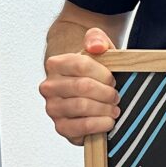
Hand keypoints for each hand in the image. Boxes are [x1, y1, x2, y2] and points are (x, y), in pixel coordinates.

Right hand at [39, 27, 119, 144]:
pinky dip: (100, 124)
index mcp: (55, 64)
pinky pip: (82, 127)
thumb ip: (97, 39)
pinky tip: (108, 120)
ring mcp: (53, 108)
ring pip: (82, 106)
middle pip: (83, 87)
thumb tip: (96, 46)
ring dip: (105, 108)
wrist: (86, 90)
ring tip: (114, 107)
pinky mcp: (61, 127)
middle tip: (116, 96)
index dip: (104, 74)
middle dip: (107, 92)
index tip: (112, 79)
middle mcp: (49, 86)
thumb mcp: (98, 48)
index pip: (82, 65)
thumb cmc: (93, 70)